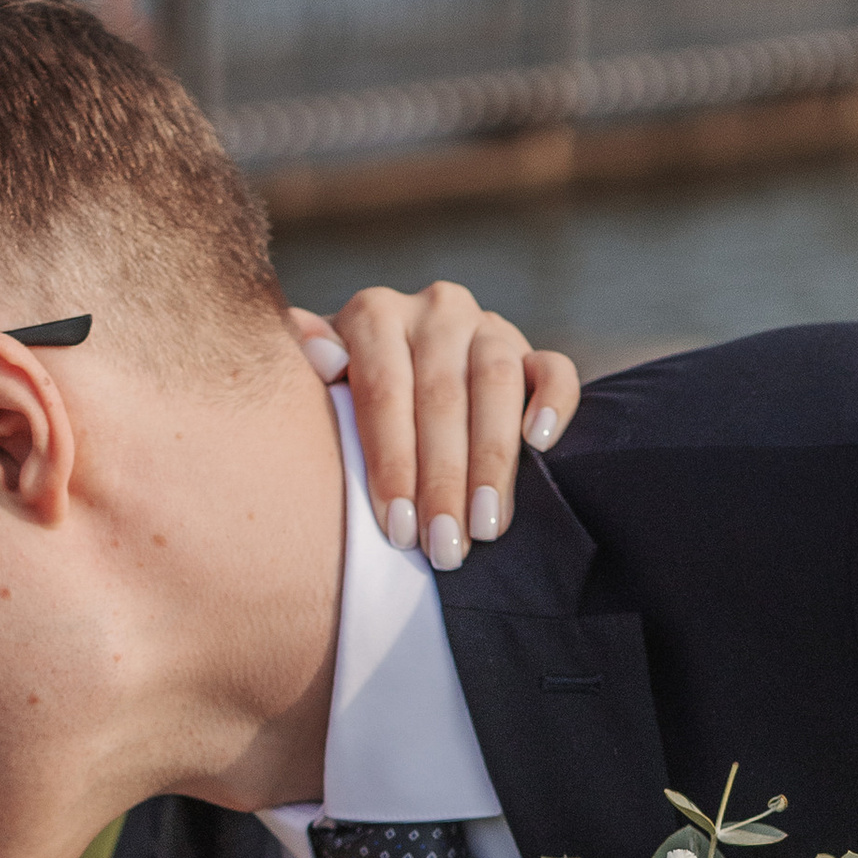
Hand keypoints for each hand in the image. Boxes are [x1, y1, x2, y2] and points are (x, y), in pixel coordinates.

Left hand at [286, 281, 576, 568]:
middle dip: (443, 481)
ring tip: (486, 527)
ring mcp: (486, 326)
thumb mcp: (312, 382)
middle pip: (441, 397)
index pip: (385, 392)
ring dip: (493, 461)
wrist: (395, 378)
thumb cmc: (343, 401)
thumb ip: (303, 358)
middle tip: (443, 546)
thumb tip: (322, 358)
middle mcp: (434, 310)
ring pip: (497, 384)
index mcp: (375, 316)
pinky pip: (554, 368)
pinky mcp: (530, 349)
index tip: (398, 528)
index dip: (393, 463)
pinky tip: (540, 444)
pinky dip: (554, 402)